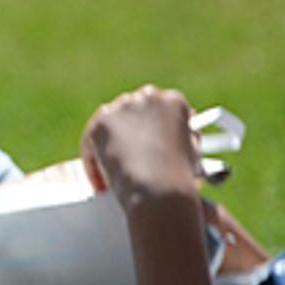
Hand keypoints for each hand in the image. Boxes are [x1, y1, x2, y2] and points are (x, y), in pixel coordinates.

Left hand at [81, 85, 209, 210]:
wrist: (158, 188)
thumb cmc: (179, 175)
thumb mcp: (192, 150)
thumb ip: (187, 133)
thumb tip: (186, 127)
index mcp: (174, 101)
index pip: (159, 104)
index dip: (152, 122)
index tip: (149, 137)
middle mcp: (148, 97)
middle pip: (133, 105)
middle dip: (131, 125)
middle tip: (130, 150)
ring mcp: (122, 107)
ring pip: (111, 118)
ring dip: (111, 137)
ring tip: (115, 164)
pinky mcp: (101, 122)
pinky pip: (91, 137)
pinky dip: (93, 156)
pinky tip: (99, 176)